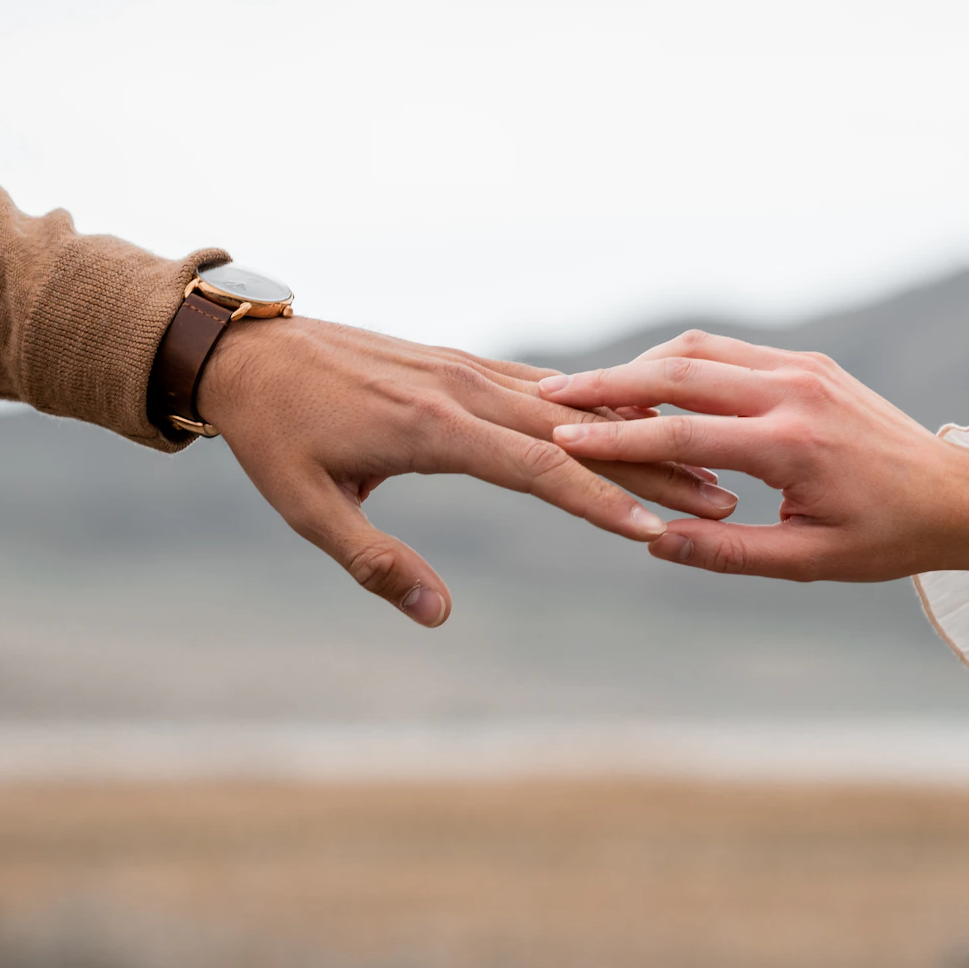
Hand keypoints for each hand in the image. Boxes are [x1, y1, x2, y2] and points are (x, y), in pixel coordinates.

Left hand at [196, 318, 738, 625]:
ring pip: (572, 406)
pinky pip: (546, 388)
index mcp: (433, 428)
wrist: (248, 352)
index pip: (538, 470)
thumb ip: (374, 563)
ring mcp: (469, 369)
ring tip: (700, 465)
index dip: (601, 504)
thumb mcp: (307, 508)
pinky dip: (598, 409)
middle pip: (577, 434)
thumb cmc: (274, 434)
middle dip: (651, 467)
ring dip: (636, 435)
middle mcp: (464, 388)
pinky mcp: (465, 364)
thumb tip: (438, 615)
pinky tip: (638, 425)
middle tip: (720, 496)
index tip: (658, 530)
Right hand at [537, 331, 968, 606]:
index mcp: (793, 444)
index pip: (681, 433)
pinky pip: (727, 352)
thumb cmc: (888, 539)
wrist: (959, 495)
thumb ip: (726, 552)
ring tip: (586, 389)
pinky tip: (645, 384)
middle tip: (549, 394)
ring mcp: (802, 367)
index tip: (558, 440)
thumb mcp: (809, 563)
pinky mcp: (807, 363)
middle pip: (678, 371)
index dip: (614, 438)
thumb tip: (649, 541)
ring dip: (638, 365)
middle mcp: (795, 390)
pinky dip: (678, 363)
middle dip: (608, 382)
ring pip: (699, 350)